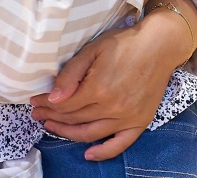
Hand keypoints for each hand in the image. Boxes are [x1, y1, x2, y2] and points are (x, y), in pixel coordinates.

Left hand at [30, 24, 175, 160]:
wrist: (160, 45)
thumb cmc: (125, 43)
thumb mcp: (93, 50)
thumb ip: (71, 74)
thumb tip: (54, 98)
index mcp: (98, 88)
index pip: (64, 104)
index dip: (46, 104)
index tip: (35, 101)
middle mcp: (112, 107)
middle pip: (74, 119)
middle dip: (52, 116)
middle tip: (38, 113)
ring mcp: (127, 117)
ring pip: (90, 133)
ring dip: (67, 133)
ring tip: (52, 126)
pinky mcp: (140, 121)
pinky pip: (120, 144)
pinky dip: (104, 152)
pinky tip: (88, 154)